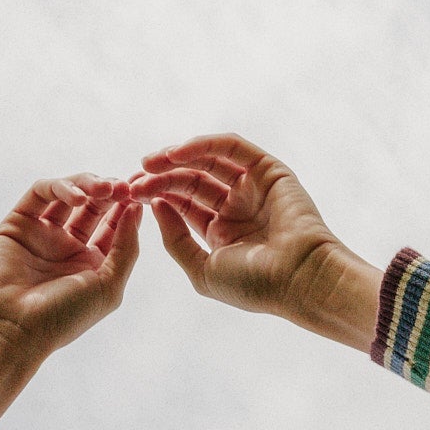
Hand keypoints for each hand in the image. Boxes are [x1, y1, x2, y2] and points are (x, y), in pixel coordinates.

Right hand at [0, 173, 141, 425]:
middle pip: (94, 205)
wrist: (14, 328)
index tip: (143, 193)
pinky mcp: (19, 222)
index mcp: (92, 264)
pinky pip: (41, 193)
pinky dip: (61, 187)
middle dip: (112, 191)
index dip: (129, 207)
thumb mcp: (109, 286)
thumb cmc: (64, 317)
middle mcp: (68, 246)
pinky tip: (78, 198)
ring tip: (106, 188)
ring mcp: (43, 233)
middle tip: (127, 185)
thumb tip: (137, 208)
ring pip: (69, 193)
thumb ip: (127, 247)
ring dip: (90, 185)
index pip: (114, 225)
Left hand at [129, 133, 380, 347]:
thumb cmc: (254, 284)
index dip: (156, 197)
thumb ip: (175, 239)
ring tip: (149, 164)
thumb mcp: (201, 269)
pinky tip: (176, 153)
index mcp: (221, 234)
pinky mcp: (269, 170)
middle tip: (134, 180)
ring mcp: (252, 188)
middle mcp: (236, 209)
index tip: (130, 195)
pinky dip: (203, 145)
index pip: (182, 206)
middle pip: (190, 183)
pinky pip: (231, 148)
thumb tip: (155, 205)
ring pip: (206, 163)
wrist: (299, 278)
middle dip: (160, 179)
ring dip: (176, 159)